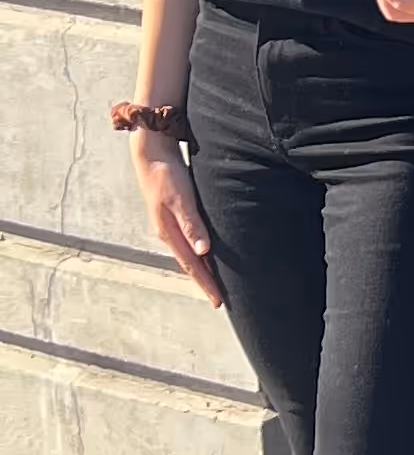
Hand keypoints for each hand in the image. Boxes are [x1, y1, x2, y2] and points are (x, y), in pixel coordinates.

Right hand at [133, 134, 220, 304]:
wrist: (151, 154)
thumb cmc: (166, 174)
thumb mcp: (181, 199)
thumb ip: (192, 225)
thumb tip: (204, 252)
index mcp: (169, 233)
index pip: (192, 265)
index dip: (206, 283)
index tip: (218, 301)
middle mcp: (169, 233)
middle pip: (191, 264)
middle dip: (205, 282)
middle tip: (220, 299)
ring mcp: (170, 225)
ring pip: (190, 253)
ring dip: (203, 268)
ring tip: (217, 282)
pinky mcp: (176, 215)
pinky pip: (190, 240)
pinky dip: (200, 252)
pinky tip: (208, 253)